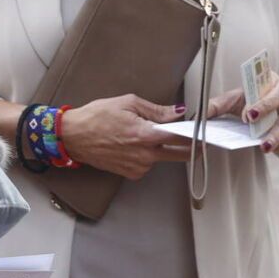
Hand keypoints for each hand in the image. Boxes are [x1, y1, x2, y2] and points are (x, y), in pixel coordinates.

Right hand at [54, 95, 190, 180]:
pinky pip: (148, 164)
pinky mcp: (130, 173)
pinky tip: (132, 145)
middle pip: (179, 154)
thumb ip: (156, 110)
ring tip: (142, 135)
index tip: (205, 133)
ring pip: (161, 158)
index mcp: (145, 135)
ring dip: (161, 148)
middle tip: (194, 139)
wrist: (72, 137)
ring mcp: (137, 167)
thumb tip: (177, 112)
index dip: (196, 135)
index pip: (181, 137)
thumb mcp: (127, 103)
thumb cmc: (96, 117)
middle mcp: (144, 155)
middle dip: (189, 147)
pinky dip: (146, 155)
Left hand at [211, 76, 278, 154]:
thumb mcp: (237, 98)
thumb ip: (218, 105)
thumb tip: (197, 116)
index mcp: (270, 79)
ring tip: (264, 147)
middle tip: (252, 124)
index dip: (258, 100)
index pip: (265, 84)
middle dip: (267, 110)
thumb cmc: (256, 99)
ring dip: (278, 134)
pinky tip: (275, 149)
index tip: (247, 115)